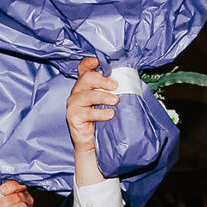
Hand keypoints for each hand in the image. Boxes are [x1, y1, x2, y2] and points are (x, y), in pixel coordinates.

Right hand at [67, 56, 117, 179]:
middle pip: (85, 78)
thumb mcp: (110, 103)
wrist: (95, 144)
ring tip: (115, 100)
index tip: (99, 62)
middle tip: (115, 85)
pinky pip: (86, 112)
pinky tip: (110, 114)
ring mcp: (74, 104)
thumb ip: (115, 91)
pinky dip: (100, 113)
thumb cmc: (104, 121)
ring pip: (85, 94)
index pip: (84, 69)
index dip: (89, 63)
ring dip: (102, 96)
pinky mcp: (73, 117)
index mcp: (85, 86)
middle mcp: (77, 93)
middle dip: (101, 80)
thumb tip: (133, 80)